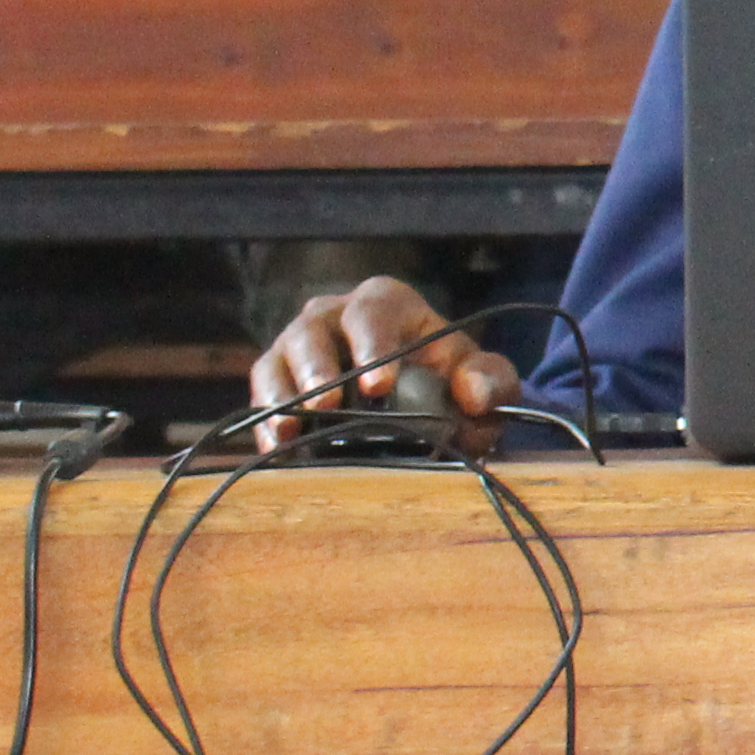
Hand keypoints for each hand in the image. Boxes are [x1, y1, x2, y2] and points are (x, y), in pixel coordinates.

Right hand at [246, 274, 523, 449]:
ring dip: (280, 396)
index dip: (372, 343)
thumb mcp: (484, 378)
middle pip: (312, 330)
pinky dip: (265, 423)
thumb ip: (491, 379)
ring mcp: (298, 349)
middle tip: (324, 406)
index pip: (373, 312)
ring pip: (277, 360)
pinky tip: (276, 450)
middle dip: (316, 368)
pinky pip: (262, 396)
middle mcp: (332, 317)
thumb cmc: (453, 380)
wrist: (430, 406)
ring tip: (290, 431)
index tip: (379, 385)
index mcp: (386, 304)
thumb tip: (472, 393)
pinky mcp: (278, 383)